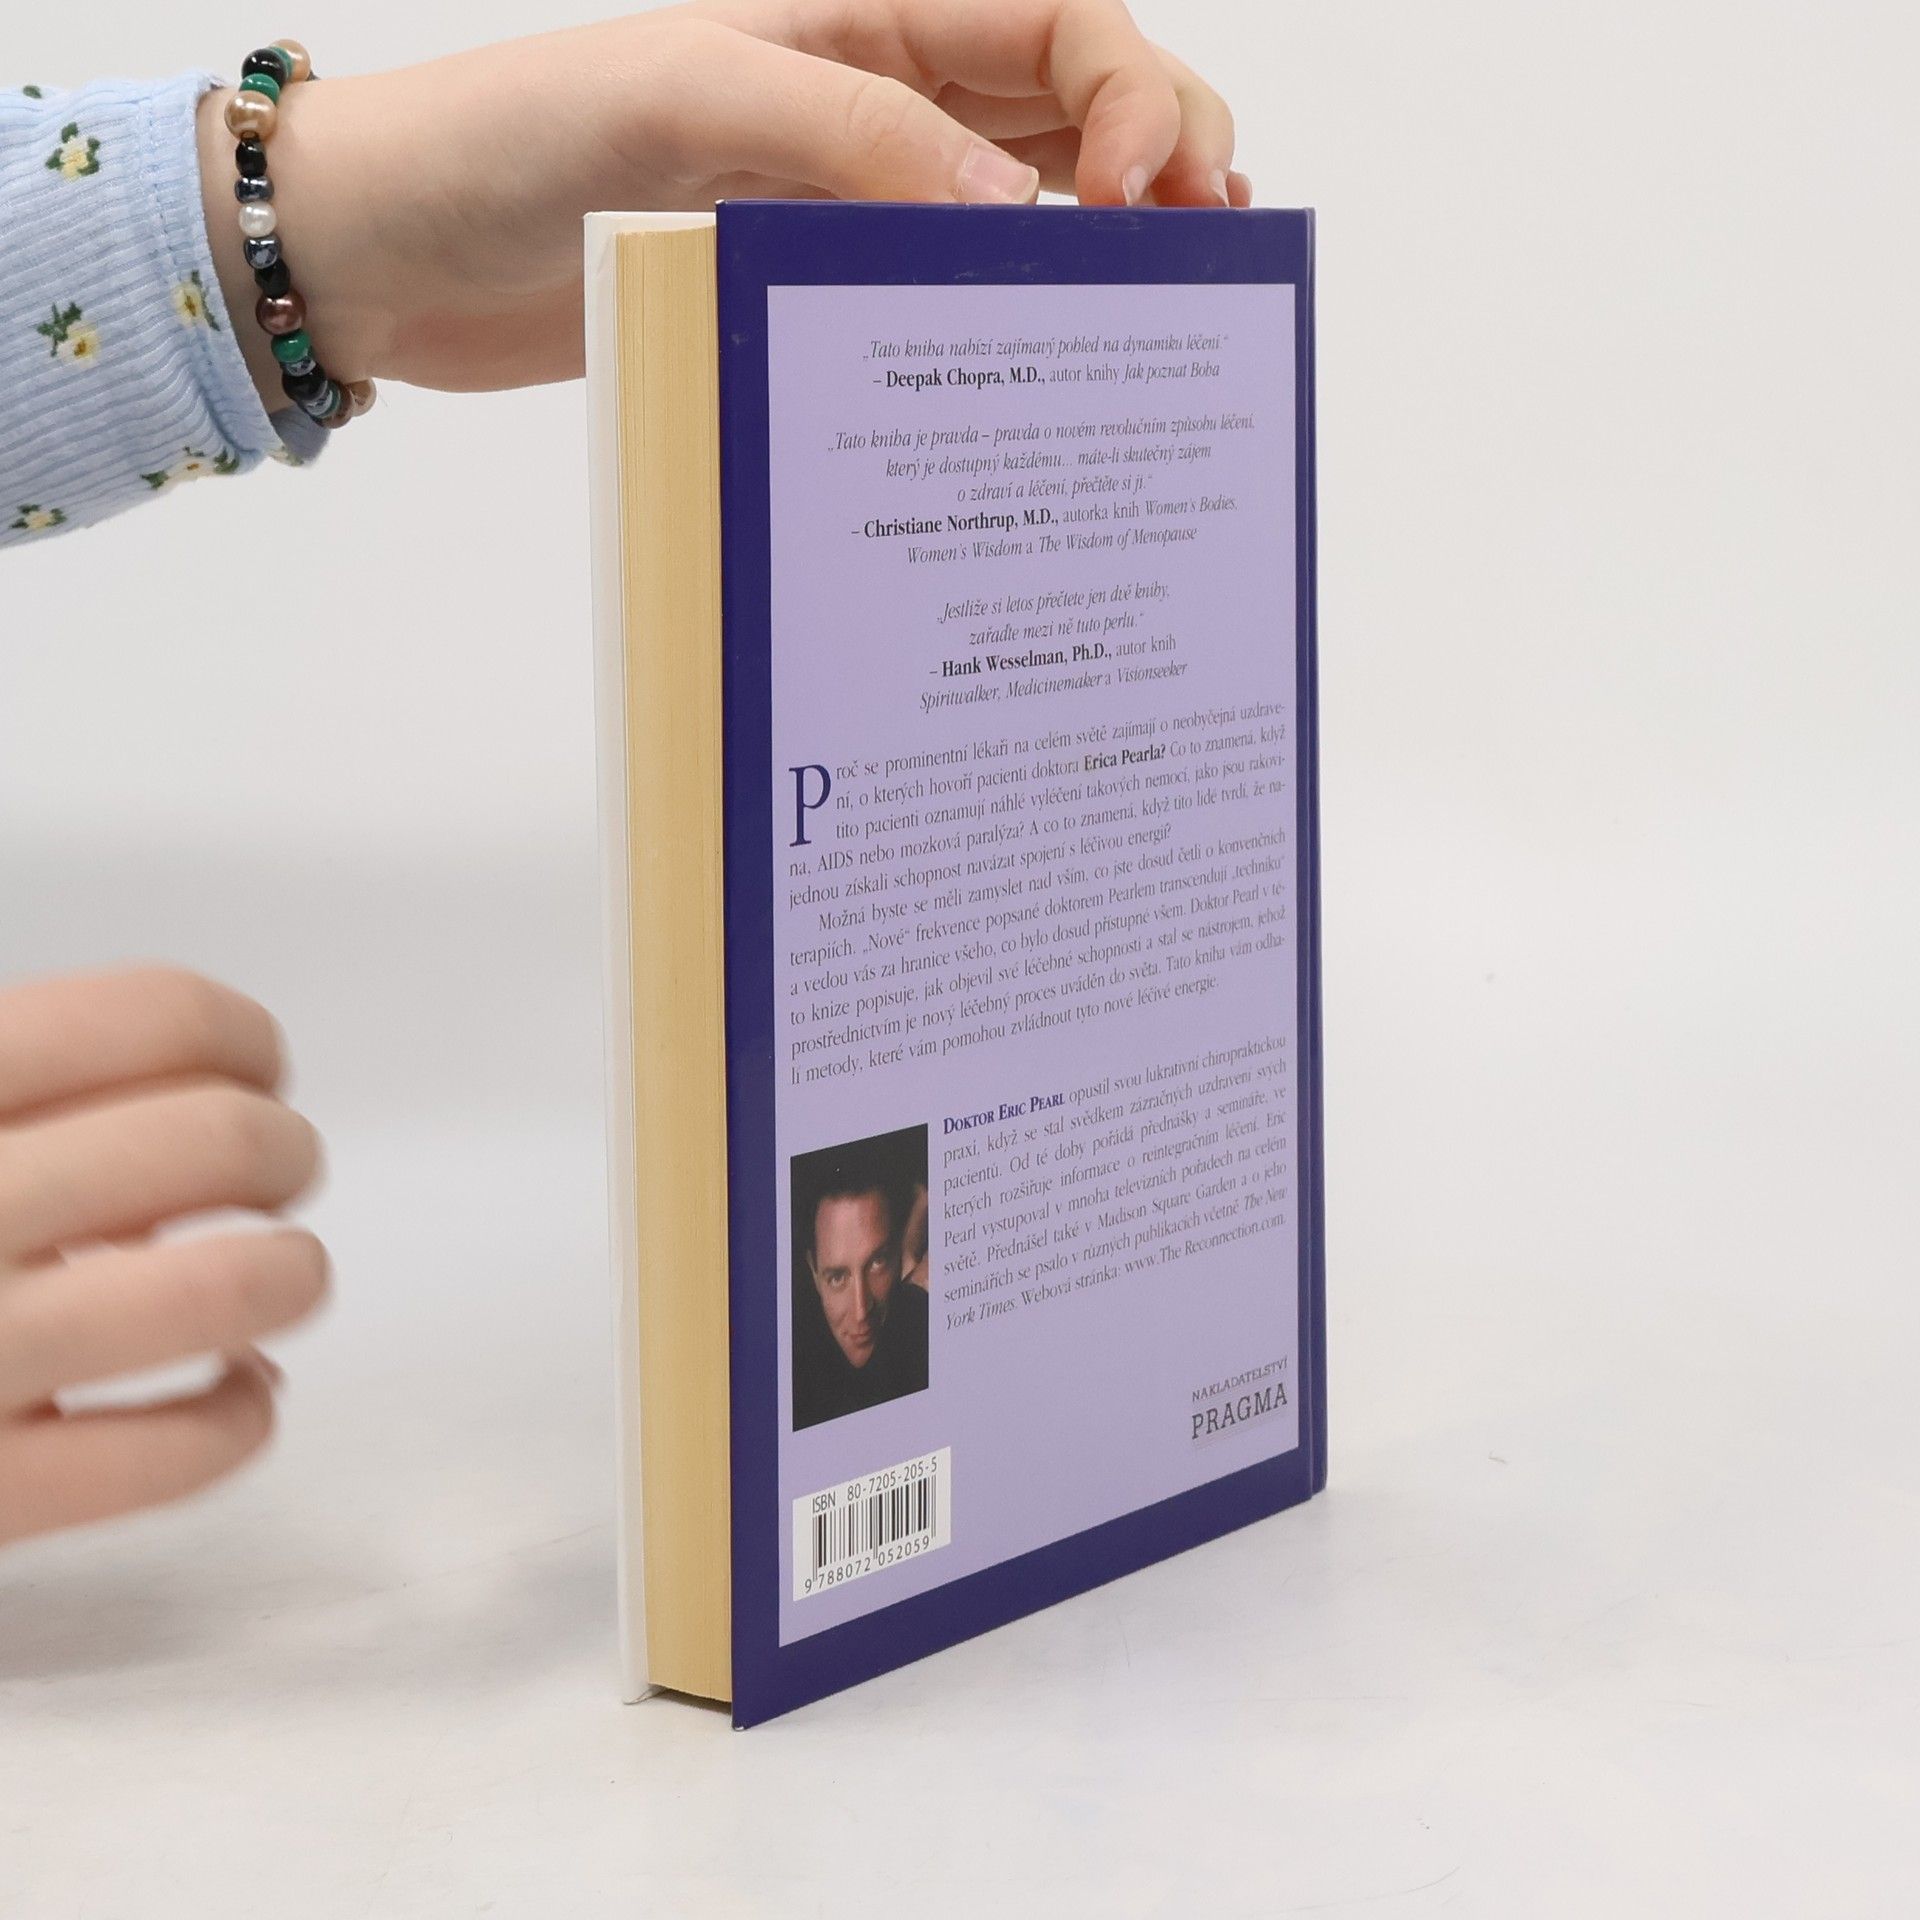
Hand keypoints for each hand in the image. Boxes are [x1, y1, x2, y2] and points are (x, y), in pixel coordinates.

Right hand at [0, 969, 326, 1546]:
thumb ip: (4, 1088)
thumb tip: (192, 1087)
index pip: (154, 1017)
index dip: (241, 1038)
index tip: (250, 1069)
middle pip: (220, 1140)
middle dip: (280, 1153)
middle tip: (270, 1178)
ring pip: (230, 1287)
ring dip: (287, 1273)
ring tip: (275, 1275)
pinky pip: (172, 1453)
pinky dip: (241, 1416)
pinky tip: (232, 1393)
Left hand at [196, 0, 1247, 395]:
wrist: (400, 252)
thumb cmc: (514, 138)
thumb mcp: (690, 99)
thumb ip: (854, 139)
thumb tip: (1013, 219)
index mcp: (862, 16)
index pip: (1058, 26)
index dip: (1132, 94)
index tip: (1136, 192)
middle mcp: (876, 101)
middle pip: (1074, 108)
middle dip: (1160, 157)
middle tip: (1198, 241)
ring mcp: (852, 199)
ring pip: (1027, 204)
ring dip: (1105, 244)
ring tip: (1162, 302)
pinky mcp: (815, 288)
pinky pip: (943, 296)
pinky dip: (1008, 322)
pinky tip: (1044, 363)